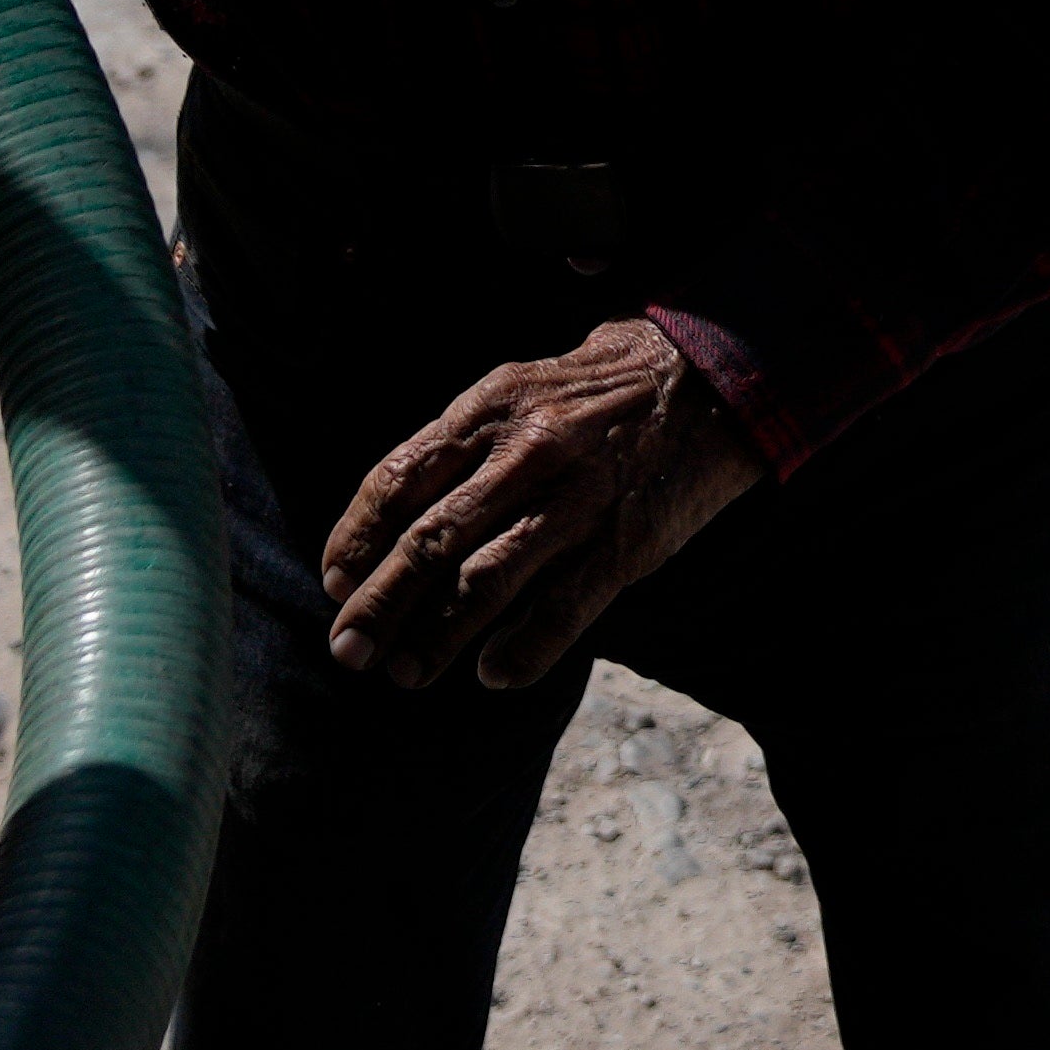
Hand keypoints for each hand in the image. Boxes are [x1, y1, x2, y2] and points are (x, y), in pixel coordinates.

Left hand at [319, 318, 765, 689]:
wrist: (713, 374)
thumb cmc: (600, 390)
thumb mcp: (521, 389)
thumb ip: (463, 445)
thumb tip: (391, 514)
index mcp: (491, 407)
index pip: (398, 480)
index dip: (356, 538)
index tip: (335, 580)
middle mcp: (527, 451)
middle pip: (429, 541)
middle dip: (378, 604)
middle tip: (347, 651)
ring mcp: (577, 500)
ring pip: (485, 582)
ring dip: (436, 637)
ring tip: (406, 673)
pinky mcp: (625, 542)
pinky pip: (562, 610)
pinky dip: (521, 651)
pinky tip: (493, 675)